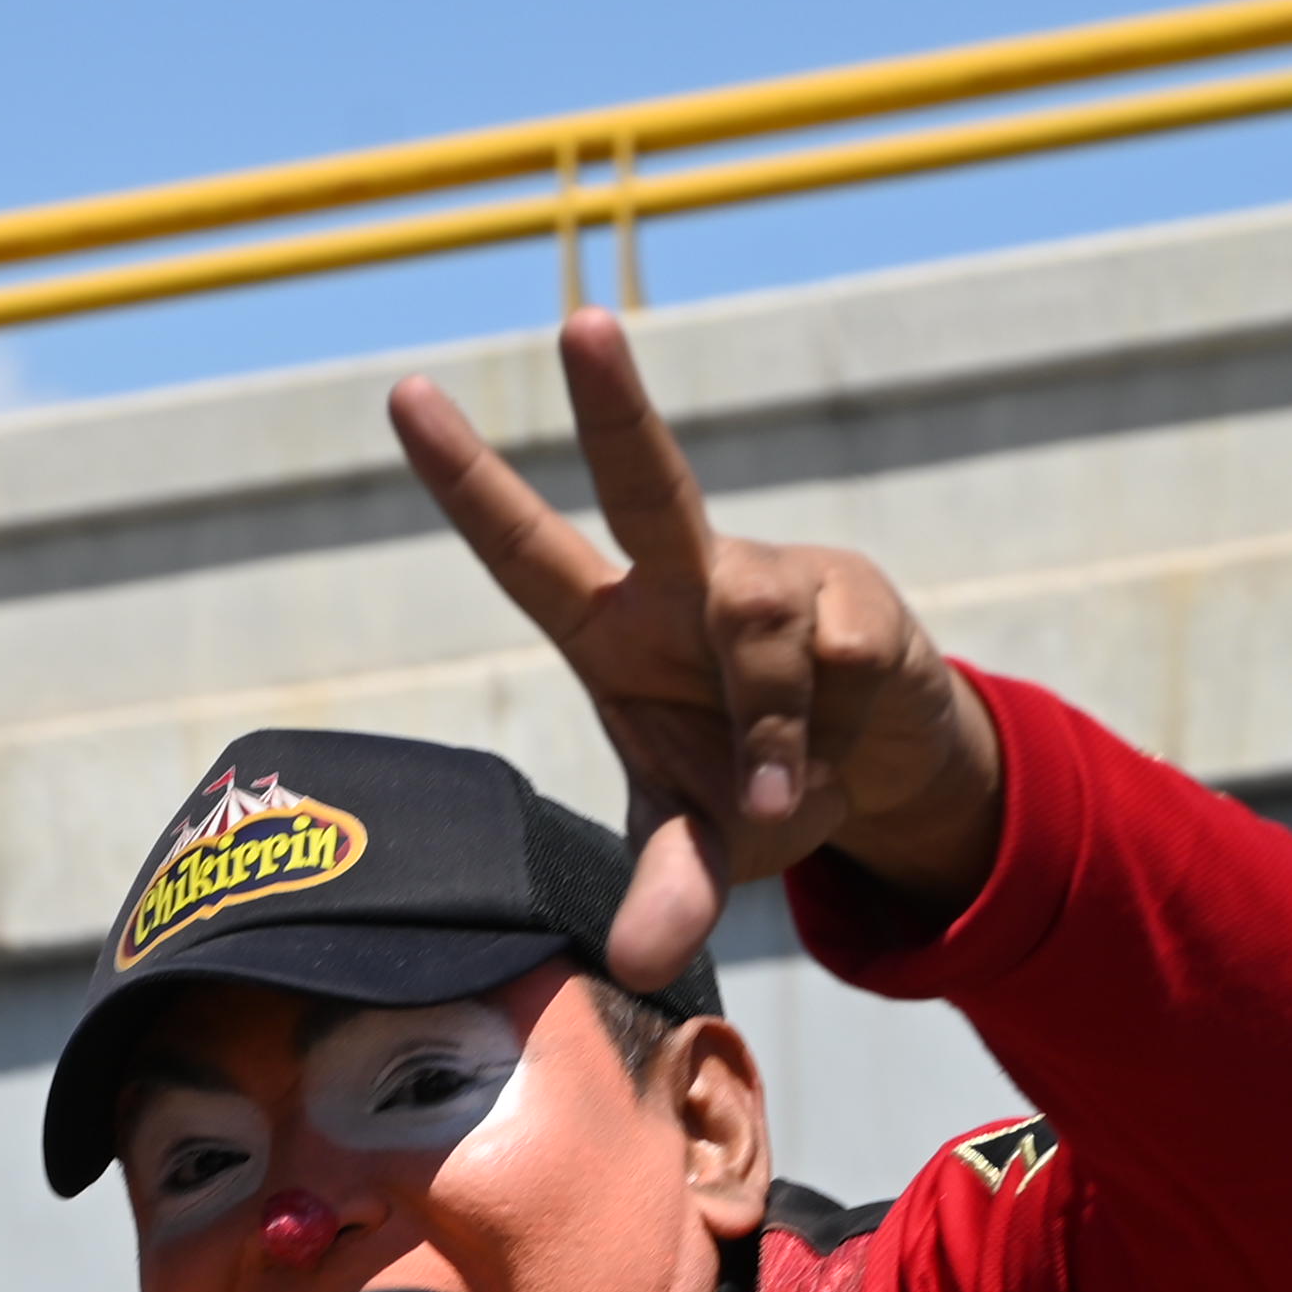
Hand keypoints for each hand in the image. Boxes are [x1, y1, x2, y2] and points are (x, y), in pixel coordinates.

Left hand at [387, 312, 1007, 983]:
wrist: (886, 772)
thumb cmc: (758, 782)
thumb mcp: (696, 846)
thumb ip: (663, 888)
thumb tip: (641, 965)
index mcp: (614, 626)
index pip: (524, 547)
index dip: (466, 479)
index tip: (405, 393)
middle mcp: (688, 580)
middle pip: (650, 481)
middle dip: (618, 406)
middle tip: (583, 326)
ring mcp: (774, 581)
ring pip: (754, 626)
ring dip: (764, 727)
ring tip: (777, 800)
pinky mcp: (859, 604)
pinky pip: (834, 664)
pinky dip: (821, 735)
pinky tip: (834, 757)